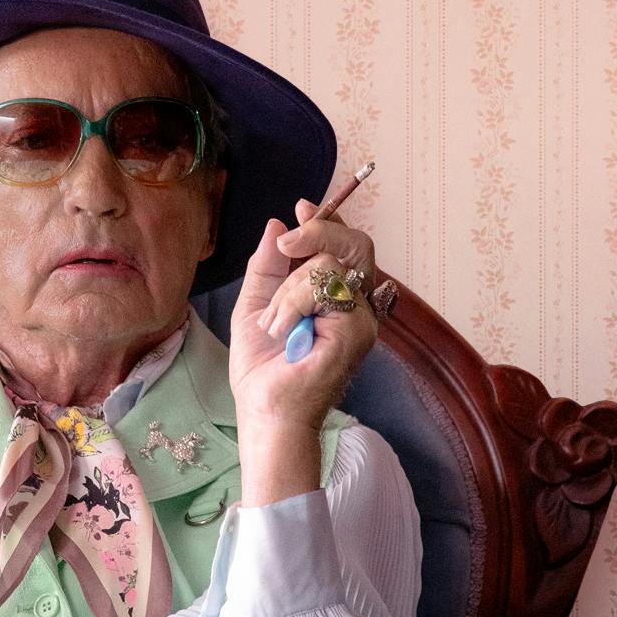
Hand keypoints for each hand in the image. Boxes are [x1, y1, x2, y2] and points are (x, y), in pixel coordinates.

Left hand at [229, 199, 379, 434]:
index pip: (343, 247)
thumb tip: (278, 223)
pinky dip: (294, 302)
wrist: (266, 409)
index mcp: (333, 297)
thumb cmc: (263, 368)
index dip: (326, 221)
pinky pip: (325, 287)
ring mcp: (360, 317)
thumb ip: (267, 265)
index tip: (302, 207)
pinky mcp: (358, 329)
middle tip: (286, 245)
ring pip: (330, 263)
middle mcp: (353, 305)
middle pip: (354, 244)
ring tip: (275, 323)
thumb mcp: (255, 304)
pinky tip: (284, 329)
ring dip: (289, 288)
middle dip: (318, 231)